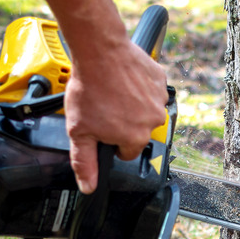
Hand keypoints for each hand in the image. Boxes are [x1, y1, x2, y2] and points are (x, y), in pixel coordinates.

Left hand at [64, 39, 167, 193]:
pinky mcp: (160, 81)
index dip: (111, 141)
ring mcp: (159, 100)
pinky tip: (124, 81)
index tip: (102, 126)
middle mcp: (152, 122)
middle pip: (138, 131)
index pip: (126, 151)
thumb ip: (84, 162)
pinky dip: (141, 87)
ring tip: (113, 92)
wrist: (99, 51)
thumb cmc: (89, 88)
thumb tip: (89, 187)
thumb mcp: (79, 131)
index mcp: (135, 138)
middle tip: (105, 106)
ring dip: (133, 105)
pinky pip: (152, 91)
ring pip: (146, 111)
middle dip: (124, 122)